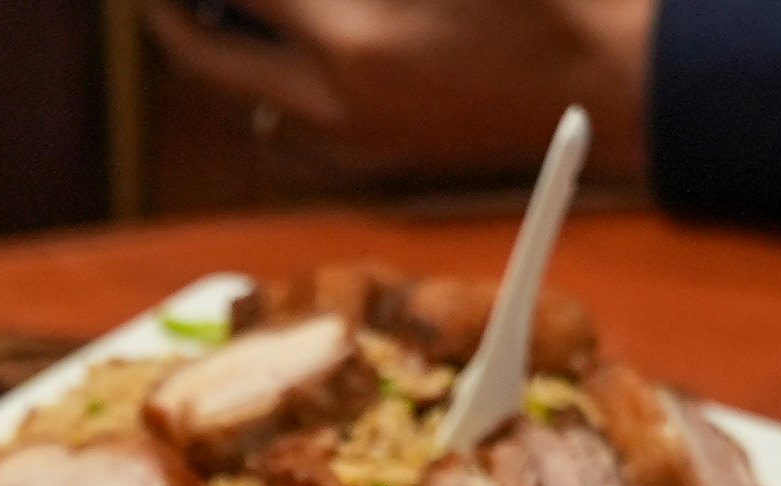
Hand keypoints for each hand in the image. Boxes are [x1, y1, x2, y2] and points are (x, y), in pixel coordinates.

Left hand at [140, 0, 656, 180]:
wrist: (613, 80)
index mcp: (349, 37)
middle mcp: (334, 104)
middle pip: (201, 55)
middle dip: (167, 10)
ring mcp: (351, 148)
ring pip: (240, 105)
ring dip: (217, 55)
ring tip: (216, 12)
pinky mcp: (374, 175)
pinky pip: (286, 145)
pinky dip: (268, 102)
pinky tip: (280, 64)